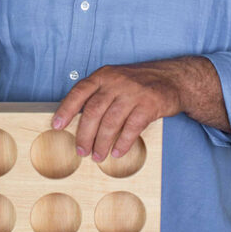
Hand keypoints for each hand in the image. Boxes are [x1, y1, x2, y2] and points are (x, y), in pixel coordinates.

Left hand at [52, 57, 226, 161]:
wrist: (173, 78)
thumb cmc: (139, 83)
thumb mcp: (116, 79)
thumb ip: (98, 94)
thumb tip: (77, 118)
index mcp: (104, 75)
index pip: (79, 92)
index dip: (66, 109)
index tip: (57, 126)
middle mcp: (116, 82)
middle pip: (93, 112)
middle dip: (84, 135)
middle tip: (81, 151)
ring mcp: (133, 93)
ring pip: (111, 122)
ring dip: (102, 143)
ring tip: (98, 156)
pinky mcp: (149, 105)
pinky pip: (131, 128)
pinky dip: (123, 143)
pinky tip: (118, 152)